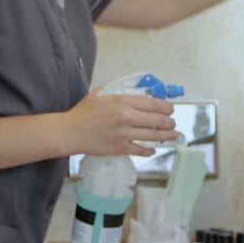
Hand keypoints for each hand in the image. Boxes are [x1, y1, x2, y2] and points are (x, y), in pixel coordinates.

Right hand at [60, 91, 178, 156]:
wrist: (70, 132)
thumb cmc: (83, 112)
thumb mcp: (100, 94)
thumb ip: (117, 91)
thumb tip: (134, 92)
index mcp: (122, 102)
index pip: (154, 103)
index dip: (166, 106)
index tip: (170, 109)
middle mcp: (126, 118)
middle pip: (158, 120)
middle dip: (170, 122)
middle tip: (172, 123)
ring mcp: (124, 134)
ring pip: (154, 136)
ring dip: (167, 136)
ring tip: (173, 135)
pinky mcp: (120, 148)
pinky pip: (141, 150)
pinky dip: (150, 150)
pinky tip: (153, 148)